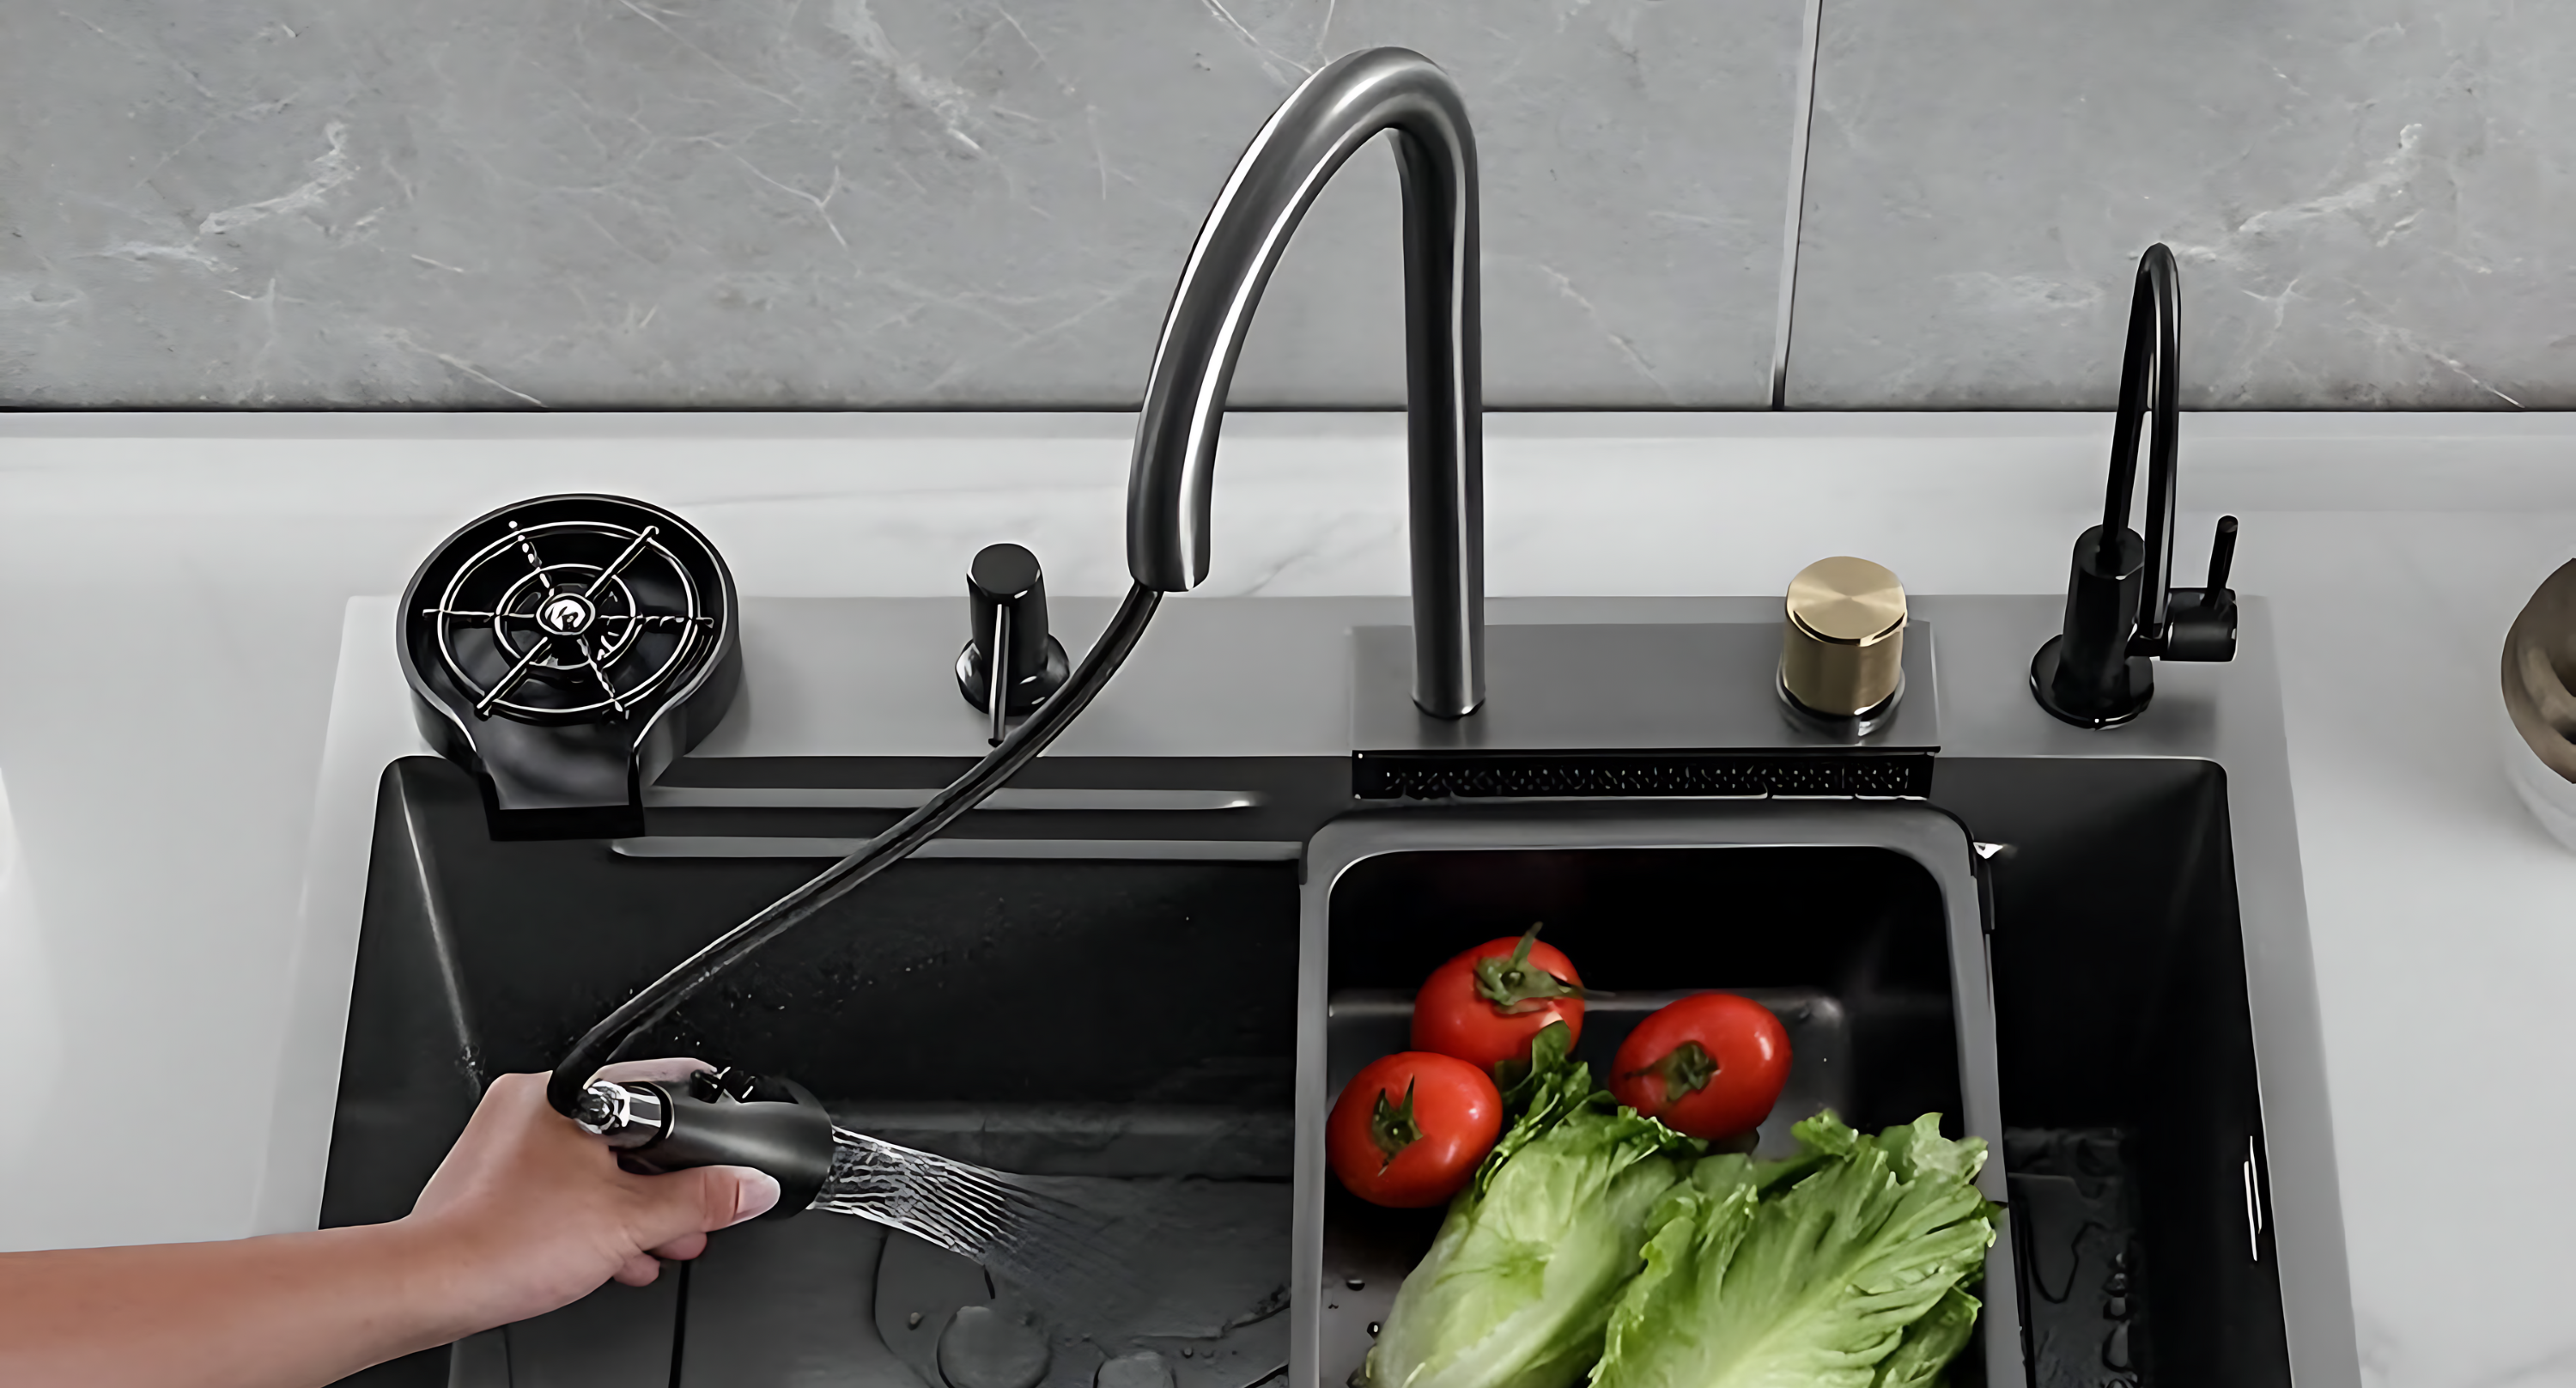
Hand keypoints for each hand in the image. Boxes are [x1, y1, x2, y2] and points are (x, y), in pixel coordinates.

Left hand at [402, 1059, 779, 1329]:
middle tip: (690, 1214)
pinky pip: (560, 1183)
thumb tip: (751, 1184)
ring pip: (595, 1162)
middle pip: (630, 1131)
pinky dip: (590, 1214)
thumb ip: (702, 1199)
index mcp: (567, 1091)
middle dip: (666, 1182)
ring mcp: (508, 1138)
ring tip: (654, 1242)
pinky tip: (610, 1252)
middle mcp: (533, 1103)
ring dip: (632, 1204)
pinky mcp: (492, 1176)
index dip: (704, 1125)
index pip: (660, 1087)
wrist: (433, 1286)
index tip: (725, 1150)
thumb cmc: (504, 1244)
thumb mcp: (631, 1221)